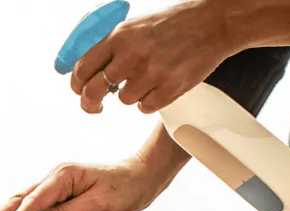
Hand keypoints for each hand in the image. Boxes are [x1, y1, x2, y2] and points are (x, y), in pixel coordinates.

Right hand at [0, 154, 179, 210]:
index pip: (34, 202)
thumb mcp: (100, 203)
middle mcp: (54, 176)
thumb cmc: (125, 188)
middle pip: (19, 198)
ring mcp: (54, 182)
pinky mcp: (58, 190)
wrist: (141, 174)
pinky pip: (30, 201)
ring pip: (21, 199)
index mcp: (63, 176)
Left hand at [71, 1, 233, 114]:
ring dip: (132, 94)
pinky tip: (161, 85)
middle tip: (96, 107)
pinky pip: (146, 107)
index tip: (80, 91)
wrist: (212, 24)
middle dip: (90, 103)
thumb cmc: (173, 25)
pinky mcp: (170, 88)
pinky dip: (150, 101)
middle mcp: (131, 54)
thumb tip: (88, 70)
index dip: (77, 85)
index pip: (82, 68)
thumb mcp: (135, 27)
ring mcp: (151, 73)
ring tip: (149, 78)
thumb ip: (111, 47)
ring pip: (124, 100)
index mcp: (119, 36)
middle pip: (94, 90)